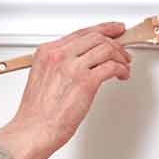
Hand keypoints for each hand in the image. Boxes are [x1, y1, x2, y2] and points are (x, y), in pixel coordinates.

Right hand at [0, 21, 132, 158]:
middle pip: (96, 37)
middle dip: (115, 42)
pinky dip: (122, 69)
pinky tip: (122, 75)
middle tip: (123, 49)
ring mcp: (73, 67)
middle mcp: (59, 56)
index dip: (102, 29)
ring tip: (124, 65)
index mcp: (47, 52)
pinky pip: (112, 67)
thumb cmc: (37, 111)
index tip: (113, 30)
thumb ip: (59, 63)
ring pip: (107, 49)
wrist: (34, 129)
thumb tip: (82, 59)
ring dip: (120, 56)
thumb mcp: (42, 76)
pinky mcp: (86, 82)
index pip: (80, 33)